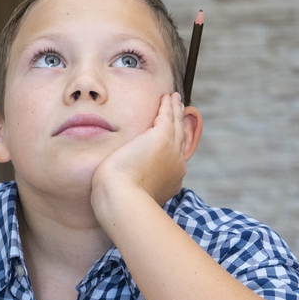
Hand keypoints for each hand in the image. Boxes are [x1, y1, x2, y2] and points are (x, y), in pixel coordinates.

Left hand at [91, 92, 196, 221]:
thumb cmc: (118, 202)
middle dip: (179, 126)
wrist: (122, 199)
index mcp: (170, 181)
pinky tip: (167, 97)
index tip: (172, 139)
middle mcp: (176, 166)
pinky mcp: (161, 137)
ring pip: (175, 125)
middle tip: (179, 112)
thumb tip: (119, 187)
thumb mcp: (128, 195)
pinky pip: (167, 116)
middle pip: (180, 139)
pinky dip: (168, 105)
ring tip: (174, 100)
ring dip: (174, 111)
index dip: (174, 146)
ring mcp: (171, 151)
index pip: (173, 158)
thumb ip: (129, 187)